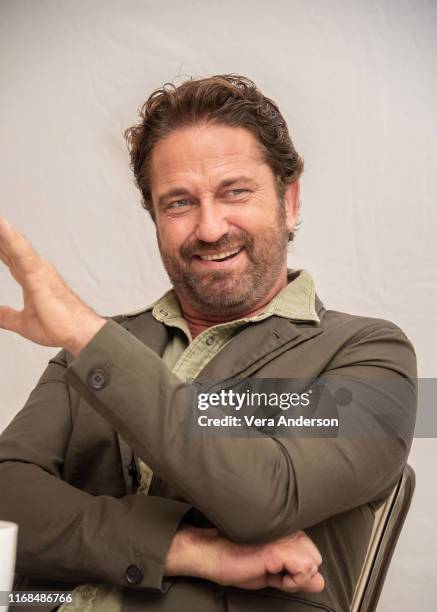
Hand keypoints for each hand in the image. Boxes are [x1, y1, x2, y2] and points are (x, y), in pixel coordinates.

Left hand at [0, 217, 104, 354]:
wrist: (79, 333)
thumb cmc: (61, 326)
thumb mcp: (23, 323)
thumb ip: (6, 316)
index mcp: (31, 279)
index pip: (9, 257)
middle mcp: (35, 270)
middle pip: (10, 247)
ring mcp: (38, 270)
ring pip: (15, 244)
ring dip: (3, 232)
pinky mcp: (40, 275)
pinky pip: (23, 253)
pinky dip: (12, 239)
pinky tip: (2, 226)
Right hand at [165, 525, 323, 592]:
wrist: (211, 555)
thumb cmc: (235, 561)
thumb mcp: (272, 575)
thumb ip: (296, 576)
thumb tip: (320, 581)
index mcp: (285, 530)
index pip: (311, 552)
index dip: (299, 570)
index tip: (279, 575)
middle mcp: (287, 529)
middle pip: (316, 556)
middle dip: (300, 573)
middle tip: (277, 576)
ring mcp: (283, 536)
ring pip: (313, 562)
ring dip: (297, 578)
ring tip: (274, 575)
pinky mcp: (278, 547)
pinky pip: (305, 569)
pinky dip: (294, 581)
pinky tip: (276, 577)